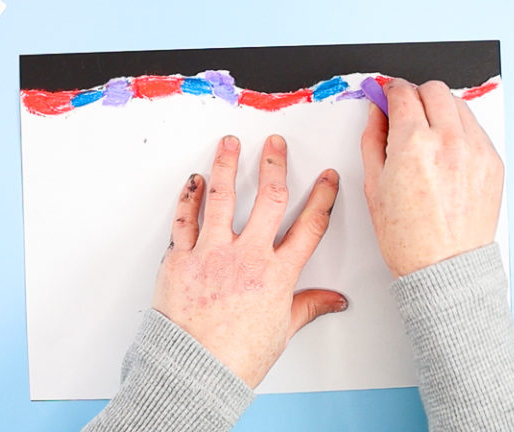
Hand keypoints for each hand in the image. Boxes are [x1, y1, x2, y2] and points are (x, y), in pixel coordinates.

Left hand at [152, 134, 347, 387]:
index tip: (327, 178)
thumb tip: (333, 301)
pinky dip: (190, 197)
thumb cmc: (236, 358)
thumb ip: (307, 307)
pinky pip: (184, 220)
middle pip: (269, 199)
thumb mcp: (282, 332)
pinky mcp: (180, 258)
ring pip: (223, 197)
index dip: (322, 197)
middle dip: (275, 165)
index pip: (309, 226)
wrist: (193, 371)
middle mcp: (247, 257)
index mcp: (277, 274)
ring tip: (230, 143)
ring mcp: (212, 254)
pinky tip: (195, 181)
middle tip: (276, 144)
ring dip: (227, 165)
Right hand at [360, 80, 503, 276]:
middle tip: (405, 111)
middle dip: (415, 94)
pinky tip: (445, 151)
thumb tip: (377, 113)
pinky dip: (459, 130)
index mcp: (414, 144)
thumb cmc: (407, 237)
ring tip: (427, 133)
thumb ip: (373, 139)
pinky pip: (475, 128)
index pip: (403, 93)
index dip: (390, 90)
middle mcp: (449, 141)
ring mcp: (476, 150)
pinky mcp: (492, 161)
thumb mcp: (374, 184)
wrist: (444, 267)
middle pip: (433, 90)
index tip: (387, 94)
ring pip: (458, 104)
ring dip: (439, 109)